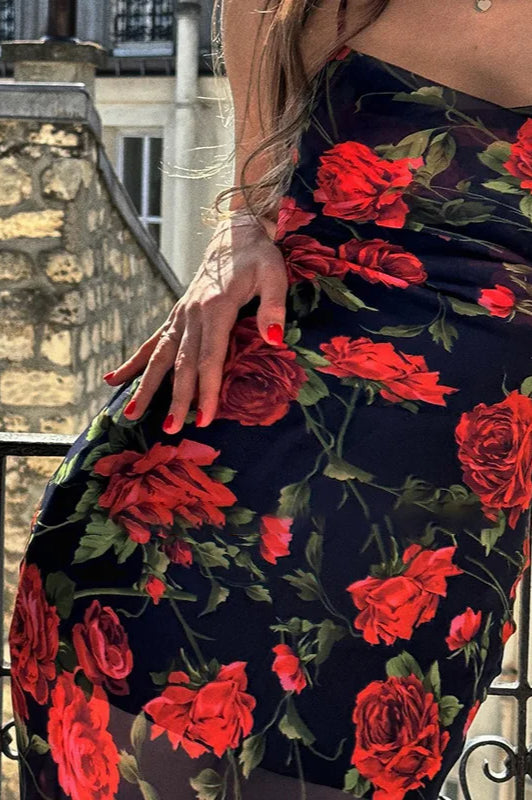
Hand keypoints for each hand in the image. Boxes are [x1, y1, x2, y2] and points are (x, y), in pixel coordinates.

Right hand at [102, 212, 287, 432]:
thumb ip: (273, 306)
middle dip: (176, 398)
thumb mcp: (274, 275)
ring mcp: (180, 316)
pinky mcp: (176, 317)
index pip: (210, 357)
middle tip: (171, 429)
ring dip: (145, 386)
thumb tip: (274, 339)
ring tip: (130, 414)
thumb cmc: (259, 257)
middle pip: (181, 363)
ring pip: (159, 357)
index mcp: (216, 307)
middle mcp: (192, 314)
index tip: (204, 418)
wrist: (235, 236)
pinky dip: (132, 363)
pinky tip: (113, 380)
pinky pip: (152, 343)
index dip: (206, 389)